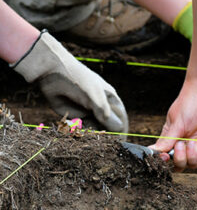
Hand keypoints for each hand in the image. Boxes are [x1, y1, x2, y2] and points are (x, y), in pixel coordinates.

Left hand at [11, 30, 128, 132]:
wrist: (54, 73)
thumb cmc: (78, 80)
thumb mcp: (93, 95)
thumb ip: (104, 112)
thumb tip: (119, 128)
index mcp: (111, 100)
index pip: (121, 120)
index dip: (121, 132)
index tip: (117, 144)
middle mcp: (101, 107)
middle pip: (107, 128)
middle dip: (104, 135)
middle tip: (96, 139)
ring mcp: (88, 112)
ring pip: (94, 130)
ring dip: (90, 135)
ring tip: (82, 130)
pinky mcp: (75, 117)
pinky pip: (80, 130)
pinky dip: (79, 134)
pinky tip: (74, 130)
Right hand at [151, 80, 196, 171]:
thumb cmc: (188, 103)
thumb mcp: (176, 123)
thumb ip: (167, 140)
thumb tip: (153, 152)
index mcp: (172, 138)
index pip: (166, 155)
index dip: (165, 161)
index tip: (165, 157)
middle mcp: (184, 143)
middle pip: (179, 164)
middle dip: (180, 159)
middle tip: (181, 144)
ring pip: (193, 163)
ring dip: (192, 157)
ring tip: (194, 142)